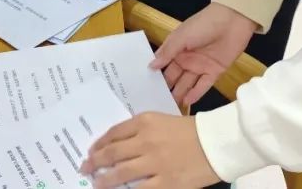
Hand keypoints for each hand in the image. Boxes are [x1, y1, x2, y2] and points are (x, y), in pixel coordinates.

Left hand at [82, 113, 219, 188]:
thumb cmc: (192, 130)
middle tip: (84, 168)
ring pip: (120, 174)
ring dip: (104, 180)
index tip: (91, 151)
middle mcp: (146, 141)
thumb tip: (119, 144)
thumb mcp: (163, 121)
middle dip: (95, 162)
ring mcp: (155, 163)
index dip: (99, 144)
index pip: (114, 133)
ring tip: (96, 184)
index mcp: (145, 122)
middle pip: (112, 153)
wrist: (217, 143)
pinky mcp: (166, 182)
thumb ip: (141, 130)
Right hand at [151, 3, 258, 106]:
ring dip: (179, 94)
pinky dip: (195, 94)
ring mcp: (200, 66)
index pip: (164, 65)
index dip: (156, 76)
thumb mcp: (182, 37)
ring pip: (187, 84)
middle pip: (174, 77)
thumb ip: (168, 53)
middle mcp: (187, 59)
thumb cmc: (203, 25)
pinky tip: (186, 103)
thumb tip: (151, 66)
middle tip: (156, 105)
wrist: (232, 22)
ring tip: (169, 108)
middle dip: (166, 89)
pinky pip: (203, 86)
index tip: (145, 90)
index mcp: (177, 48)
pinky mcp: (214, 72)